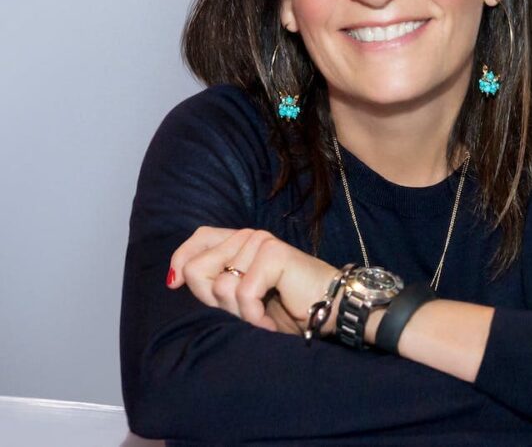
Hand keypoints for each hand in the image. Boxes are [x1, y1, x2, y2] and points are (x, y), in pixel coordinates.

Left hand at [167, 226, 339, 335]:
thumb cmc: (287, 309)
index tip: (176, 285)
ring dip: (240, 314)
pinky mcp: (274, 253)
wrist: (331, 312)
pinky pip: (243, 293)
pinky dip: (255, 318)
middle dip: (215, 303)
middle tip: (245, 313)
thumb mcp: (242, 298)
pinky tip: (270, 322)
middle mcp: (249, 236)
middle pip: (197, 269)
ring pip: (220, 287)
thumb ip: (215, 282)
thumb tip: (174, 277)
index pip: (198, 238)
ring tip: (262, 316)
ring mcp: (261, 242)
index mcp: (240, 242)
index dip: (181, 261)